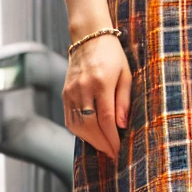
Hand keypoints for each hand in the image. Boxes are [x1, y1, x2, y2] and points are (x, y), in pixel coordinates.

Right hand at [62, 33, 130, 158]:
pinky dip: (80, 132)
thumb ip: (123, 100)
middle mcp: (83, 88)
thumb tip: (121, 125)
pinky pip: (70, 120)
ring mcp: (71, 92)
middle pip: (91, 125)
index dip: (112, 138)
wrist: (88, 37)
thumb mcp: (125, 75)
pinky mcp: (65, 94)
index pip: (106, 118)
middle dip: (102, 143)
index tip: (119, 150)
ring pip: (78, 125)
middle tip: (113, 154)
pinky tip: (91, 136)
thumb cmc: (112, 56)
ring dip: (91, 140)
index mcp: (101, 82)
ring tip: (104, 147)